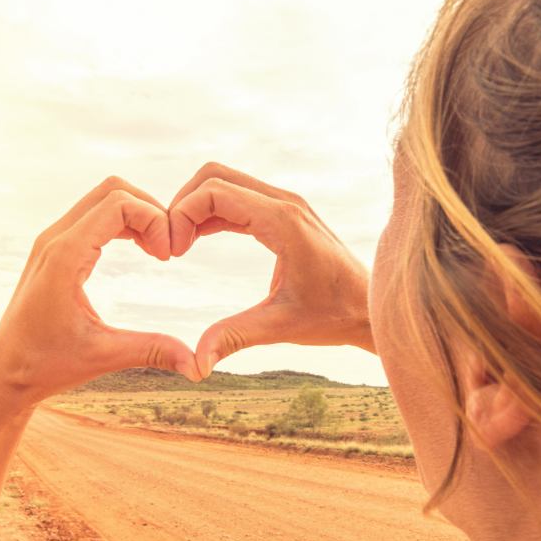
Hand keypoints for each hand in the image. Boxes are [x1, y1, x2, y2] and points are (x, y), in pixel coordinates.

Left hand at [0, 177, 200, 406]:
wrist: (5, 371)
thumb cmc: (47, 365)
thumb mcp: (104, 356)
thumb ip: (152, 351)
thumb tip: (199, 365)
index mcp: (65, 257)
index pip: (118, 204)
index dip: (154, 220)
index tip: (168, 257)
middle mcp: (55, 239)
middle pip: (112, 191)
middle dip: (149, 210)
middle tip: (168, 248)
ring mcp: (51, 241)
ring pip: (102, 199)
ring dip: (136, 214)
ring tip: (158, 249)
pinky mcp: (53, 249)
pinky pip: (92, 215)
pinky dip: (121, 223)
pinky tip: (141, 250)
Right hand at [166, 162, 374, 378]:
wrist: (371, 309)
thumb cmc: (333, 316)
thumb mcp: (281, 326)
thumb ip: (235, 337)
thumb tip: (196, 365)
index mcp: (282, 221)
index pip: (214, 191)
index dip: (181, 215)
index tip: (172, 254)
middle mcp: (284, 203)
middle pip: (215, 176)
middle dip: (182, 205)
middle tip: (169, 247)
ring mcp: (285, 204)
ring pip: (225, 183)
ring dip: (195, 207)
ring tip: (178, 247)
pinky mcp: (285, 214)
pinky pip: (238, 199)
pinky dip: (212, 213)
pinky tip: (195, 243)